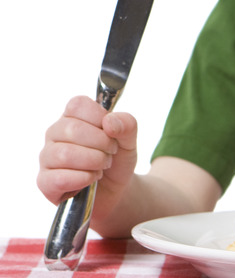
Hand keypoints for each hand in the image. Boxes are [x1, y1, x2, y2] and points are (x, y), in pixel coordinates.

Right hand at [37, 95, 137, 209]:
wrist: (116, 189)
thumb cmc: (117, 159)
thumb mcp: (129, 140)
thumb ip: (127, 125)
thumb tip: (109, 122)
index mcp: (72, 117)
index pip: (77, 105)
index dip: (100, 117)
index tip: (111, 132)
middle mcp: (54, 134)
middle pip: (72, 129)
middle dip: (101, 143)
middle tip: (110, 153)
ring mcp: (47, 157)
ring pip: (65, 154)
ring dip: (94, 161)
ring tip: (102, 166)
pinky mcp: (45, 182)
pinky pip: (59, 178)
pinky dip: (84, 178)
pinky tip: (92, 178)